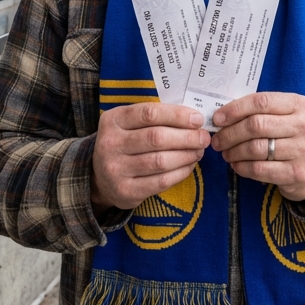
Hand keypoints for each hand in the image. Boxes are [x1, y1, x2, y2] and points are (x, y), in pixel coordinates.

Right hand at [91, 103, 209, 210]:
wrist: (99, 176)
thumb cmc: (125, 142)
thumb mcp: (129, 123)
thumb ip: (155, 118)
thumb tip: (193, 119)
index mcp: (113, 120)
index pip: (149, 113)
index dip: (177, 115)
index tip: (197, 119)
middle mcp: (110, 143)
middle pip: (156, 138)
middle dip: (186, 137)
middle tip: (204, 138)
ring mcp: (115, 169)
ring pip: (160, 161)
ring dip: (186, 155)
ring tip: (199, 151)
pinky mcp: (125, 191)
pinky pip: (160, 182)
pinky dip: (180, 173)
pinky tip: (189, 166)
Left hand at [210, 92, 304, 202]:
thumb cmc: (292, 136)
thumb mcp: (285, 116)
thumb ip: (260, 111)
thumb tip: (222, 116)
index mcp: (299, 104)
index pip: (261, 101)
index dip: (235, 109)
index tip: (218, 119)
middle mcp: (304, 125)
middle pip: (256, 125)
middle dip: (230, 133)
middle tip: (217, 140)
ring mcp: (302, 150)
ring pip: (255, 148)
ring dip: (233, 151)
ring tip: (225, 153)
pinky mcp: (296, 173)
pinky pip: (259, 169)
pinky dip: (242, 167)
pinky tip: (236, 165)